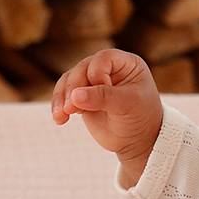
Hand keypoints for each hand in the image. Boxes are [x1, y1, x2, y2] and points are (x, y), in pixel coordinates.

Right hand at [51, 48, 162, 167]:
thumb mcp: (127, 105)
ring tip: (62, 116)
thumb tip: (74, 96)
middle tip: (71, 108)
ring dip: (62, 97)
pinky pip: (64, 94)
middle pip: (82, 68)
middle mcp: (108, 68)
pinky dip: (59, 106)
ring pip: (69, 80)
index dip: (98, 74)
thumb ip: (103, 97)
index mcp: (126, 63)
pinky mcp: (82, 96)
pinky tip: (60, 119)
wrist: (137, 140)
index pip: (104, 58)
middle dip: (74, 87)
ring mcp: (93, 82)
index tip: (107, 97)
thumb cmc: (140, 118)